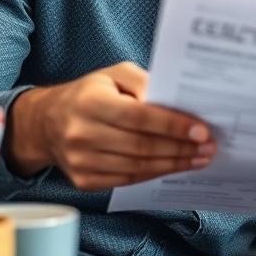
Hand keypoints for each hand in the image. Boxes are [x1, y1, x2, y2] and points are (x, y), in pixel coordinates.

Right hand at [6, 62, 216, 189]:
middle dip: (181, 148)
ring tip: (199, 158)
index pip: (139, 117)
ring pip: (138, 167)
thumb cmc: (89, 94)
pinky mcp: (84, 181)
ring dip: (174, 164)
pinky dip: (155, 174)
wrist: (46, 123)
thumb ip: (144, 82)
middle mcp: (81, 134)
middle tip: (209, 146)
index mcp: (90, 102)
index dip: (173, 125)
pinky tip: (175, 166)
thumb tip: (174, 102)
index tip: (202, 130)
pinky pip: (128, 180)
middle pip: (142, 146)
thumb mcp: (114, 74)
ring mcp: (81, 161)